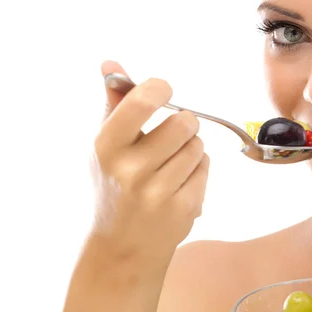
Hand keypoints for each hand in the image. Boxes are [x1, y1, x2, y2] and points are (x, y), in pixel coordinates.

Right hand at [90, 61, 209, 272]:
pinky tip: (179, 183)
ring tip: (172, 164)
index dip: (160, 89)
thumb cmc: (113, 188)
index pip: (141, 102)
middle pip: (185, 123)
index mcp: (107, 148)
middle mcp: (131, 170)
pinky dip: (198, 170)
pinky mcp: (184, 208)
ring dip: (191, 149)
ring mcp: (158, 193)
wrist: (122, 247)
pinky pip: (206, 168)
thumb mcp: (105, 147)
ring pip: (199, 146)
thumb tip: (111, 64)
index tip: (164, 91)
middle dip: (184, 124)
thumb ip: (113, 104)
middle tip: (173, 135)